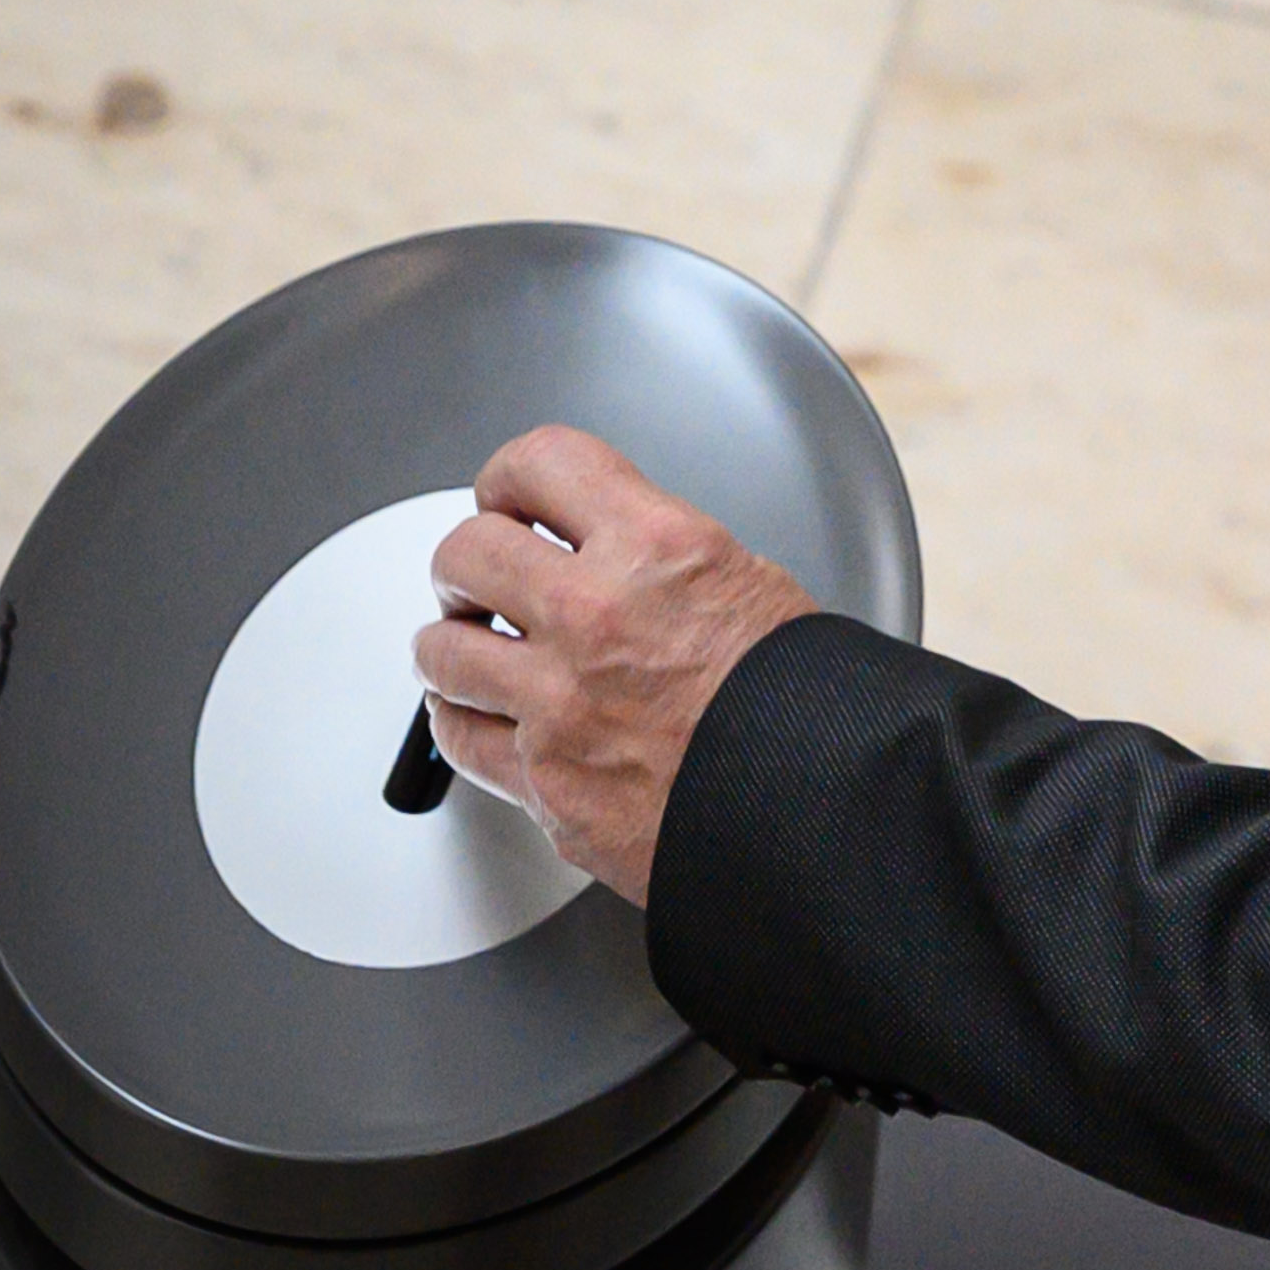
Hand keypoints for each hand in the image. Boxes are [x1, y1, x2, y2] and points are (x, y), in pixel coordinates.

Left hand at [412, 426, 816, 907]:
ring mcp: (561, 702)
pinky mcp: (544, 780)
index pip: (538, 463)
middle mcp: (598, 615)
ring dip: (456, 645)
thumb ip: (661, 560)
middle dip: (470, 566)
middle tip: (484, 580)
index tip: (511, 498)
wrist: (829, 806)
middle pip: (466, 552)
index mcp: (661, 548)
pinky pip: (459, 735)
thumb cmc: (809, 705)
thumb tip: (604, 552)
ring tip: (478, 651)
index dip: (511, 479)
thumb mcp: (753, 582)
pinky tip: (488, 713)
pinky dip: (466, 721)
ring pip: (440, 649)